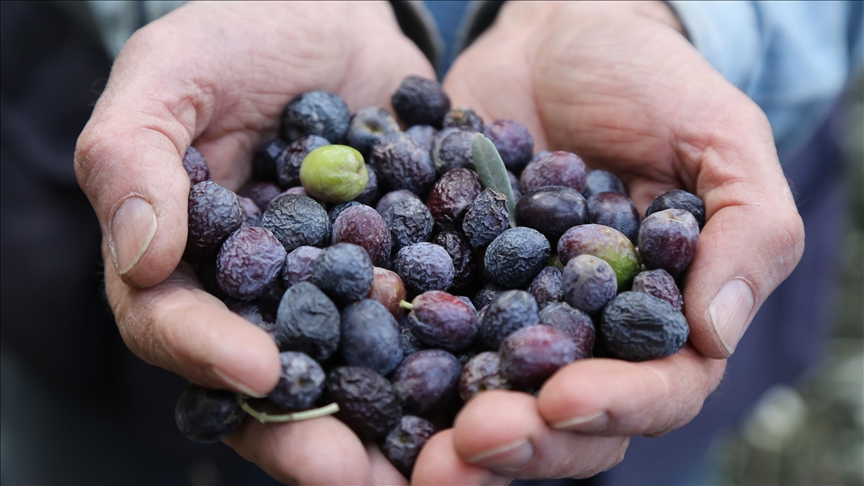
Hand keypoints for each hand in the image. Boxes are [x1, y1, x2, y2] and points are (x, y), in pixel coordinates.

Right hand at [75, 2, 432, 482]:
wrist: (343, 15)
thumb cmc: (245, 33)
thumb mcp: (176, 70)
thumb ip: (132, 154)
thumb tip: (140, 255)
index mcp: (188, 262)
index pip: (176, 326)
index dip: (207, 354)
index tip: (257, 369)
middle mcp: (260, 294)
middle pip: (266, 382)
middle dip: (301, 430)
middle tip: (344, 472)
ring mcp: (336, 292)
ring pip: (349, 374)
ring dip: (381, 426)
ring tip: (424, 462)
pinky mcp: (404, 275)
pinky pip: (422, 328)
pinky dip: (447, 361)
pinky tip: (483, 389)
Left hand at [413, 1, 804, 481]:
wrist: (556, 39)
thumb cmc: (653, 84)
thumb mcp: (720, 141)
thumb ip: (747, 231)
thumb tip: (714, 335)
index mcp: (662, 318)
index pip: (657, 390)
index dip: (616, 407)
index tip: (563, 401)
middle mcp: (585, 335)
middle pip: (565, 421)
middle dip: (525, 441)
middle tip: (474, 440)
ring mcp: (510, 317)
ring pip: (490, 398)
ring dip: (455, 431)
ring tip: (419, 449)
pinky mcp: (448, 288)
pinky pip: (422, 337)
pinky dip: (397, 365)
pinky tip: (366, 377)